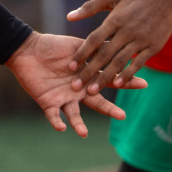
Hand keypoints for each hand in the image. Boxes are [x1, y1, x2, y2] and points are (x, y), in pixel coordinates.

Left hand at [4, 31, 146, 137]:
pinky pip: (53, 116)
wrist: (28, 50)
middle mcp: (79, 91)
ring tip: (84, 133)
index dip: (125, 82)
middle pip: (97, 102)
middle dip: (109, 110)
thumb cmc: (53, 46)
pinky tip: (62, 128)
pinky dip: (57, 122)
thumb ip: (95, 47)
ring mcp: (64, 98)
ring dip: (79, 124)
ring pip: (74, 115)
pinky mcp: (48, 103)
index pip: (109, 80)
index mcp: (87, 76)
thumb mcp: (77, 45)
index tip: (143, 83)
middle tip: (123, 116)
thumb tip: (118, 38)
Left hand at [65, 0, 171, 94]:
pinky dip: (127, 74)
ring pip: (119, 62)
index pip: (94, 39)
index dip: (82, 53)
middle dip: (89, 72)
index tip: (70, 66)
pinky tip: (117, 84)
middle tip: (76, 86)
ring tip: (93, 91)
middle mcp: (126, 31)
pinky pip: (138, 63)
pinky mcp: (153, 47)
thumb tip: (69, 17)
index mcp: (115, 19)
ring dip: (106, 78)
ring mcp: (141, 40)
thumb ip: (90, 7)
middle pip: (104, 54)